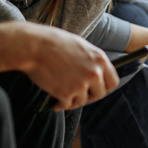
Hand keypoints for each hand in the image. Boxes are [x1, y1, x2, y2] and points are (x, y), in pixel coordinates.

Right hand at [0, 22, 119, 110]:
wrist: (34, 46)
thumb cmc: (53, 42)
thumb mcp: (79, 45)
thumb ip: (90, 59)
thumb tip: (96, 71)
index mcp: (99, 59)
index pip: (112, 81)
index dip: (105, 86)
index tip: (97, 88)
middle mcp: (94, 73)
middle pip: (100, 94)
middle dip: (89, 95)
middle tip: (79, 93)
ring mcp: (81, 85)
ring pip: (82, 101)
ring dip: (73, 100)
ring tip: (64, 95)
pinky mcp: (67, 94)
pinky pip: (67, 105)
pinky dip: (61, 105)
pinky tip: (56, 102)